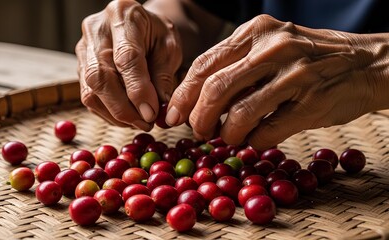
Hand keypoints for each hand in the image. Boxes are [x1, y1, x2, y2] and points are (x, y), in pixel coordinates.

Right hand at [76, 0, 181, 130]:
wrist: (139, 25)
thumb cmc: (156, 35)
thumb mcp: (169, 48)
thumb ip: (163, 77)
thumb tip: (158, 112)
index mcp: (123, 15)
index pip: (126, 57)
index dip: (138, 90)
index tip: (151, 113)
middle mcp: (95, 30)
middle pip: (100, 77)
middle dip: (124, 108)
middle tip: (146, 123)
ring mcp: (83, 49)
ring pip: (91, 91)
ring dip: (115, 115)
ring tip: (139, 122)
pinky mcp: (80, 67)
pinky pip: (89, 96)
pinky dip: (108, 113)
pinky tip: (126, 117)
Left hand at [167, 14, 388, 149]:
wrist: (366, 63)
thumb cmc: (309, 58)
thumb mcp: (270, 48)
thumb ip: (236, 68)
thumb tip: (197, 102)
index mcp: (255, 32)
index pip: (204, 64)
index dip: (183, 94)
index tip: (173, 116)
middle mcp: (273, 48)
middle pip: (215, 88)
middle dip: (199, 118)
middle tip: (198, 132)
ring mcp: (295, 74)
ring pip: (239, 113)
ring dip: (226, 134)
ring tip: (228, 137)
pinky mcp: (312, 103)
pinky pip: (267, 131)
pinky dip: (254, 141)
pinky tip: (255, 139)